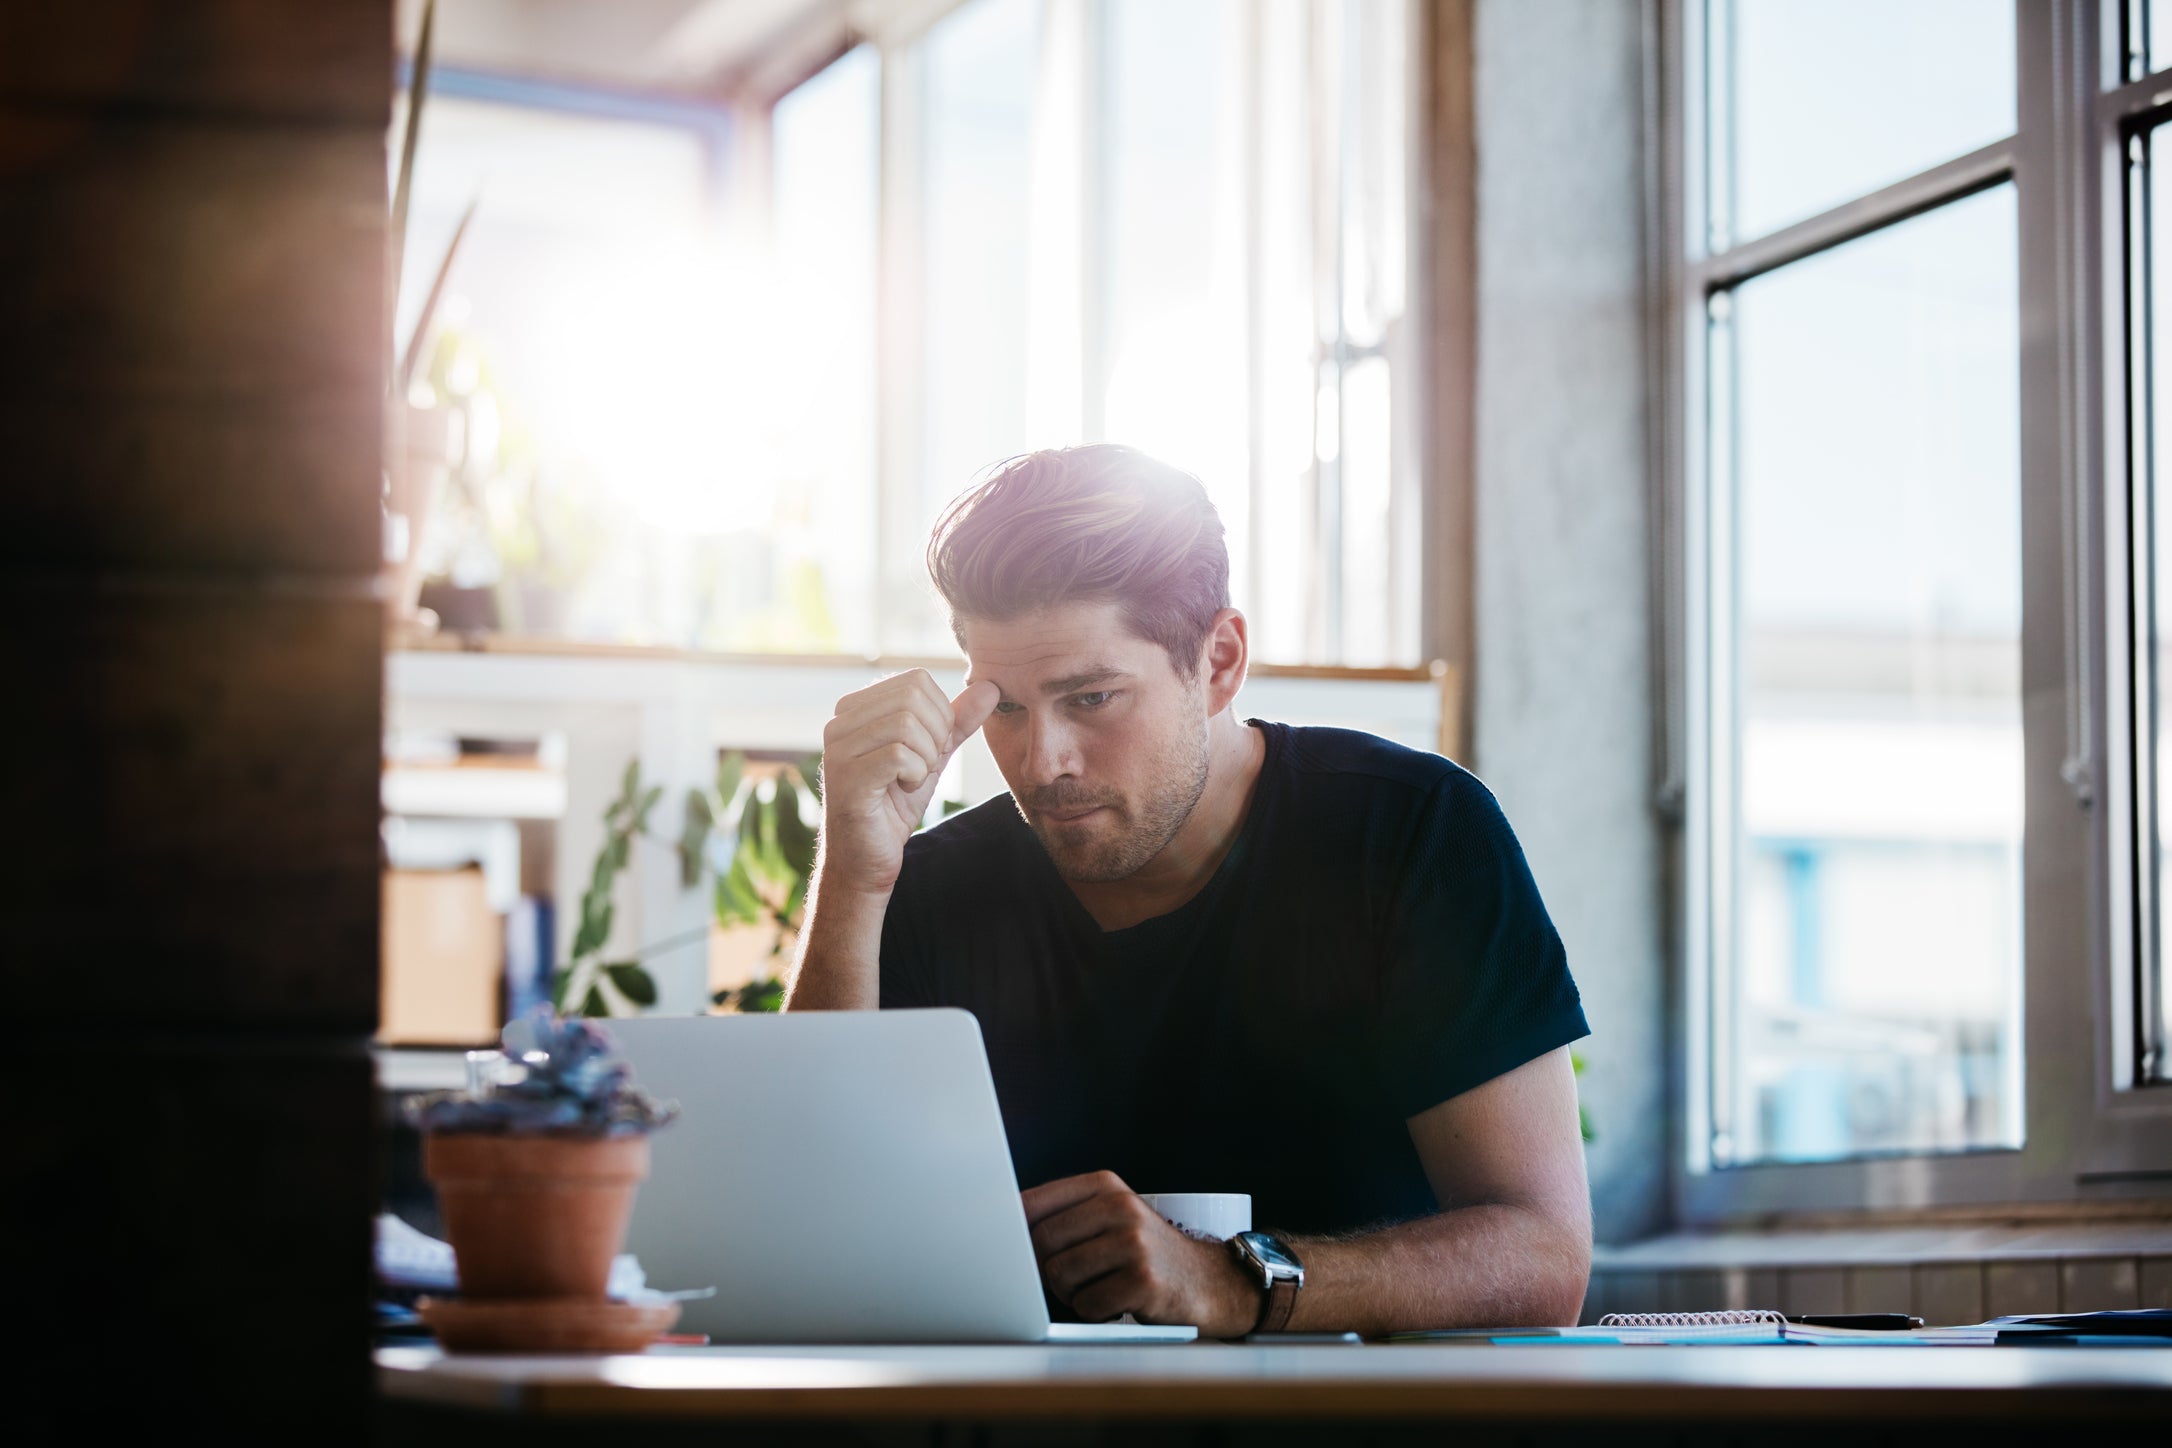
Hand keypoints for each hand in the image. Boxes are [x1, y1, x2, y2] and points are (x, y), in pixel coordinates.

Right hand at [817, 670, 999, 896]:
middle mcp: (838, 722)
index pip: (917, 680)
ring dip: (925, 759)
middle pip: (913, 697)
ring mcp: (837, 749)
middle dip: (936, 735)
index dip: (940, 714)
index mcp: (854, 708)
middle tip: (924, 766)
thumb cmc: (894, 805)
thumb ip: (957, 722)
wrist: (867, 858)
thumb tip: (990, 687)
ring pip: (907, 725)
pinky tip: (903, 790)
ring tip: (910, 781)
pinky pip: (900, 756)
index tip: (929, 748)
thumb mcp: (932, 756)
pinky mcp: (846, 778)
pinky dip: (916, 776)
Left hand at [1022, 1171, 1260, 1335]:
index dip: (1014, 1233)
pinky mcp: (1143, 1281)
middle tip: (1069, 1278)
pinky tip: (1116, 1302)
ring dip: (1070, 1294)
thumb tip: (1001, 1229)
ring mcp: (1134, 1243)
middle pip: (1041, 1243)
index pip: (1032, 1203)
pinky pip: (1088, 1305)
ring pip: (1061, 1275)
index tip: (1012, 1249)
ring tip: (1098, 1287)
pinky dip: (1094, 1312)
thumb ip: (1063, 1215)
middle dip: (1044, 1270)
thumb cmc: (1145, 1251)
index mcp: (1105, 1185)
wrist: (1208, 1280)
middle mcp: (1120, 1207)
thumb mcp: (1111, 1216)